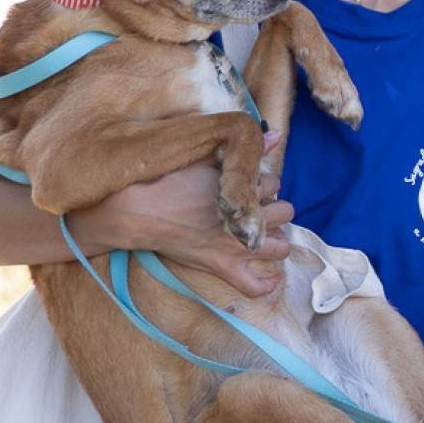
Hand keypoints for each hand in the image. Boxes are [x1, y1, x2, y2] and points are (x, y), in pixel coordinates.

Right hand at [73, 163, 291, 297]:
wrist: (139, 211)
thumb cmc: (169, 180)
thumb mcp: (207, 158)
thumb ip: (242, 151)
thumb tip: (275, 135)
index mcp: (245, 191)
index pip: (273, 183)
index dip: (261, 182)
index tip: (246, 184)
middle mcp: (247, 220)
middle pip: (284, 212)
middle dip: (273, 207)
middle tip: (255, 207)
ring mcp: (236, 247)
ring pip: (281, 247)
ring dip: (276, 238)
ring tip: (263, 233)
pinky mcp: (221, 268)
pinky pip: (254, 286)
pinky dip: (267, 284)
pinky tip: (273, 276)